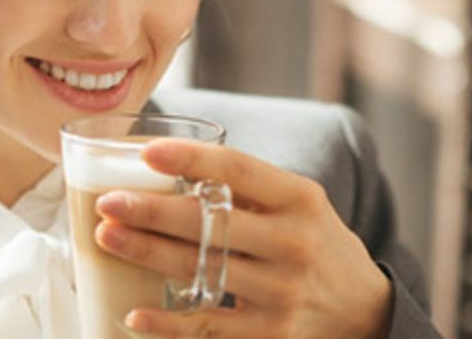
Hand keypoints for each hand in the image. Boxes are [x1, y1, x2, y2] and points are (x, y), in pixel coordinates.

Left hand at [93, 139, 392, 337]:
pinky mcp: (271, 335)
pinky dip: (169, 325)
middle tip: (108, 202)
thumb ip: (247, 188)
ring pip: (203, 271)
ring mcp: (283, 293)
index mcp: (300, 199)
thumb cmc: (313, 242)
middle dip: (153, 211)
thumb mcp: (298, 204)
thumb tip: (168, 165)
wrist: (364, 310)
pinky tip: (134, 315)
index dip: (192, 160)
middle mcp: (295, 244)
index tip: (147, 152)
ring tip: (108, 238)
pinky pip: (210, 329)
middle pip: (213, 223)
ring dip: (149, 254)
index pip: (241, 171)